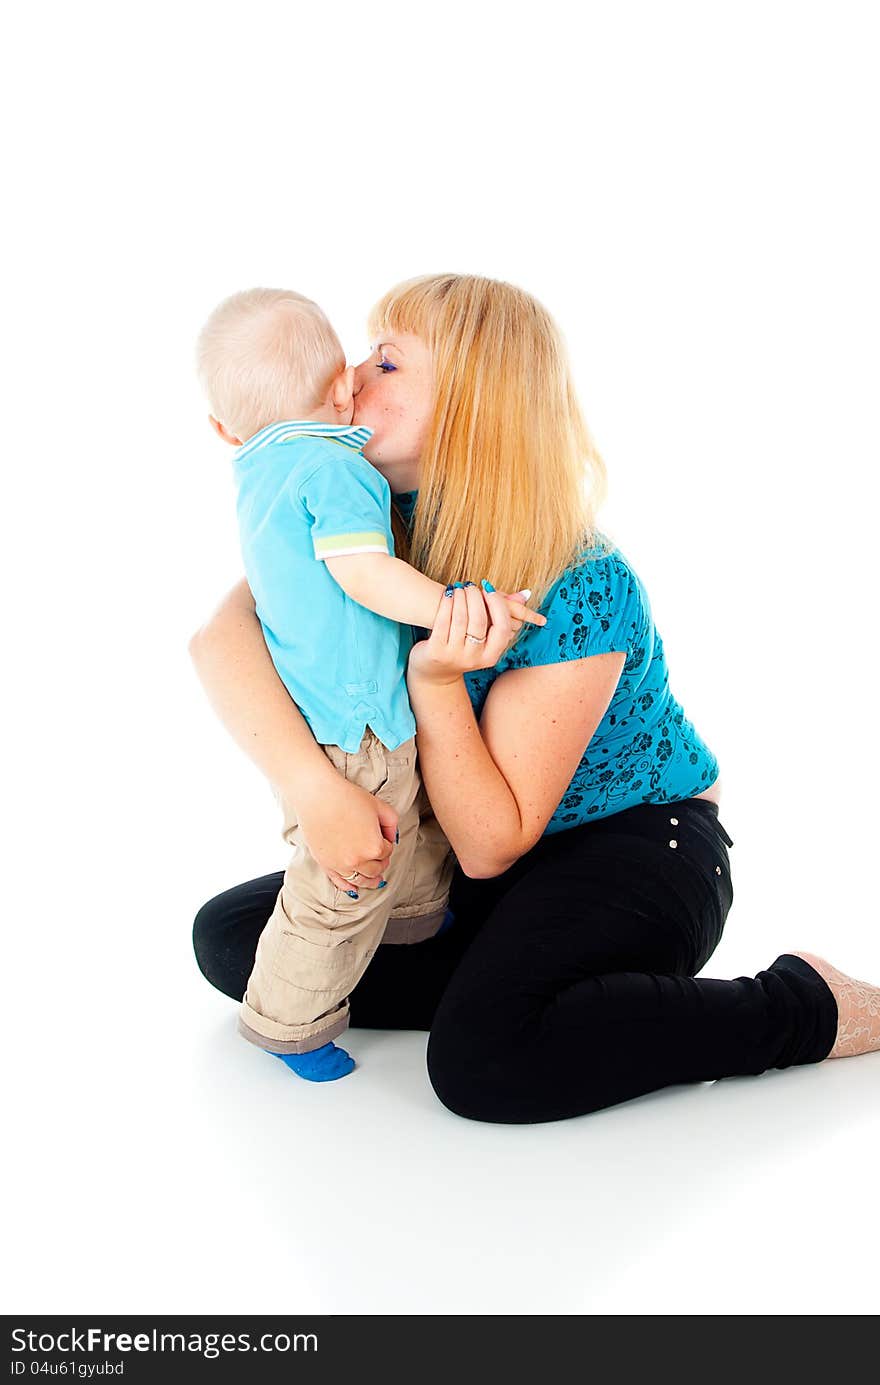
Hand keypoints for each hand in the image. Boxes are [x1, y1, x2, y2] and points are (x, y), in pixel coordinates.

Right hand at [297, 776, 397, 893]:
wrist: (318, 795)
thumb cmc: (347, 797)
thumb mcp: (379, 806)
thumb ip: (392, 824)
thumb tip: (391, 838)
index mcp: (374, 847)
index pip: (387, 852)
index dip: (387, 843)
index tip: (382, 836)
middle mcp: (358, 860)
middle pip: (376, 869)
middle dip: (381, 863)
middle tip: (381, 857)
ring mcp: (340, 864)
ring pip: (360, 880)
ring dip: (369, 880)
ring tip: (376, 881)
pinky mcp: (325, 864)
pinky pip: (339, 881)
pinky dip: (348, 886)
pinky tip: (353, 889)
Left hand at [408, 583, 542, 685]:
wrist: (435, 673)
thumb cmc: (465, 647)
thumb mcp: (486, 638)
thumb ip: (504, 615)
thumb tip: (526, 594)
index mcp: (491, 656)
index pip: (502, 627)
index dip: (497, 605)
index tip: (488, 589)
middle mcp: (474, 659)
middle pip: (479, 621)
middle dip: (475, 598)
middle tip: (471, 585)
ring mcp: (455, 656)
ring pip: (460, 619)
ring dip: (461, 597)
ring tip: (460, 586)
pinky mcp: (436, 651)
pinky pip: (443, 622)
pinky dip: (447, 604)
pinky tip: (448, 593)